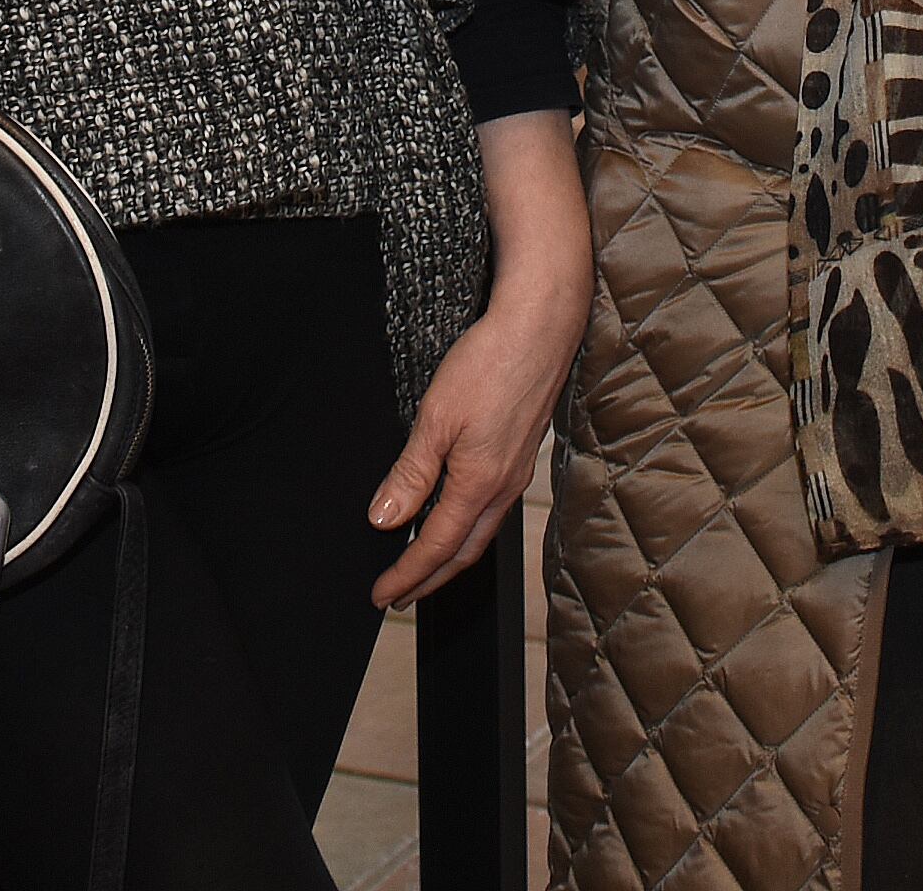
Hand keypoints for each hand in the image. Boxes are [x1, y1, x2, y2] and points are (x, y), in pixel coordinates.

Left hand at [369, 112, 593, 607]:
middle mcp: (502, 486)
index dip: (407, 576)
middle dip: (431, 578)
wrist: (540, 325)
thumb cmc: (489, 364)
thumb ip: (412, 473)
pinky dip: (469, 525)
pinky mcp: (521, 450)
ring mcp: (516, 470)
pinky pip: (492, 506)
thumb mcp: (436, 417)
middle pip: (465, 550)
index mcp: (478, 483)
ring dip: (452, 555)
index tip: (381, 596)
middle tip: (399, 595)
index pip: (436, 547)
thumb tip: (385, 521)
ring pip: (482, 530)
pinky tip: (458, 513)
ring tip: (425, 565)